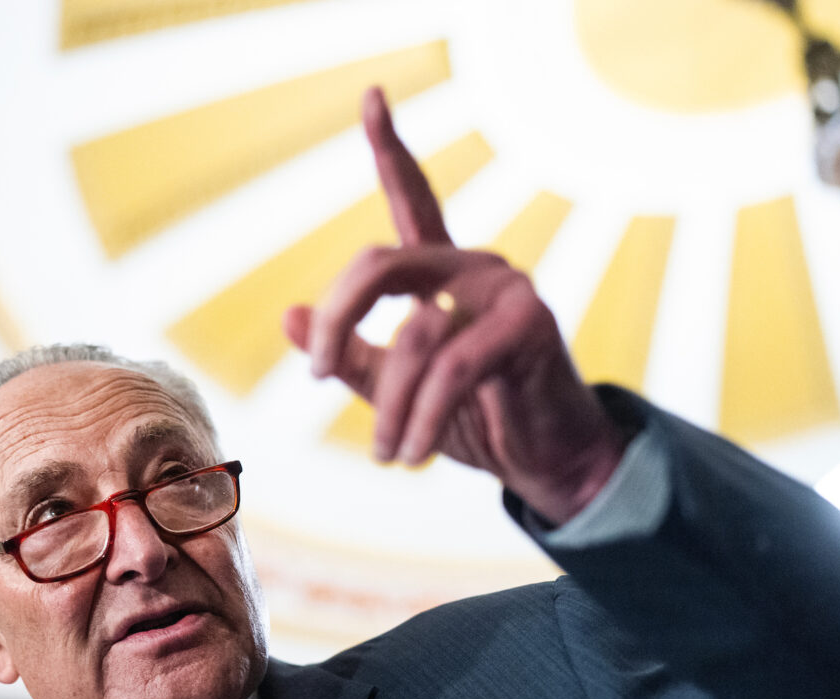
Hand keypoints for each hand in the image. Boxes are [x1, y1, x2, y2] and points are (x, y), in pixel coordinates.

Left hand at [282, 87, 628, 525]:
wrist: (551, 462)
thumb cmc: (479, 422)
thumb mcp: (399, 392)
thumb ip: (350, 356)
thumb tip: (288, 318)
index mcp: (445, 275)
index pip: (413, 200)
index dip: (390, 148)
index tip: (371, 95)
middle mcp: (476, 268)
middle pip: (379, 264)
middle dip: (336, 318)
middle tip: (313, 374)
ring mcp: (506, 290)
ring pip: (412, 336)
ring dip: (389, 409)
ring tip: (389, 454)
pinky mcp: (527, 326)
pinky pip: (448, 368)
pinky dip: (420, 419)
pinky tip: (412, 453)